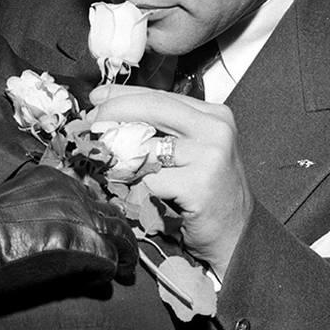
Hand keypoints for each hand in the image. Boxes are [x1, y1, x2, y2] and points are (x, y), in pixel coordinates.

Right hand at [0, 165, 138, 329]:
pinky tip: (109, 281)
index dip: (100, 222)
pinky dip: (111, 270)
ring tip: (126, 272)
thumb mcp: (13, 210)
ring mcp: (80, 215)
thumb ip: (41, 216)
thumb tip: (58, 235)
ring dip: (124, 255)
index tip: (104, 239)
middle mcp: (72, 190)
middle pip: (111, 214)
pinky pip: (108, 258)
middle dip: (120, 238)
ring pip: (118, 233)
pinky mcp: (82, 242)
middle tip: (125, 260)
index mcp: (52, 179)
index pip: (90, 199)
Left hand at [88, 85, 252, 277]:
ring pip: (146, 146)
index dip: (123, 94)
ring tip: (110, 165)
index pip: (160, 95)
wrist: (237, 234)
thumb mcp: (194, 151)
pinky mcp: (199, 184)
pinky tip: (134, 192)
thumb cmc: (209, 194)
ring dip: (120, 157)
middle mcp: (215, 129)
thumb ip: (164, 131)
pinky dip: (135, 187)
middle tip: (92, 125)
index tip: (98, 98)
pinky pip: (149, 180)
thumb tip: (114, 115)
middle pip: (152, 108)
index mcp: (214, 115)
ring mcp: (209, 156)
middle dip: (114, 113)